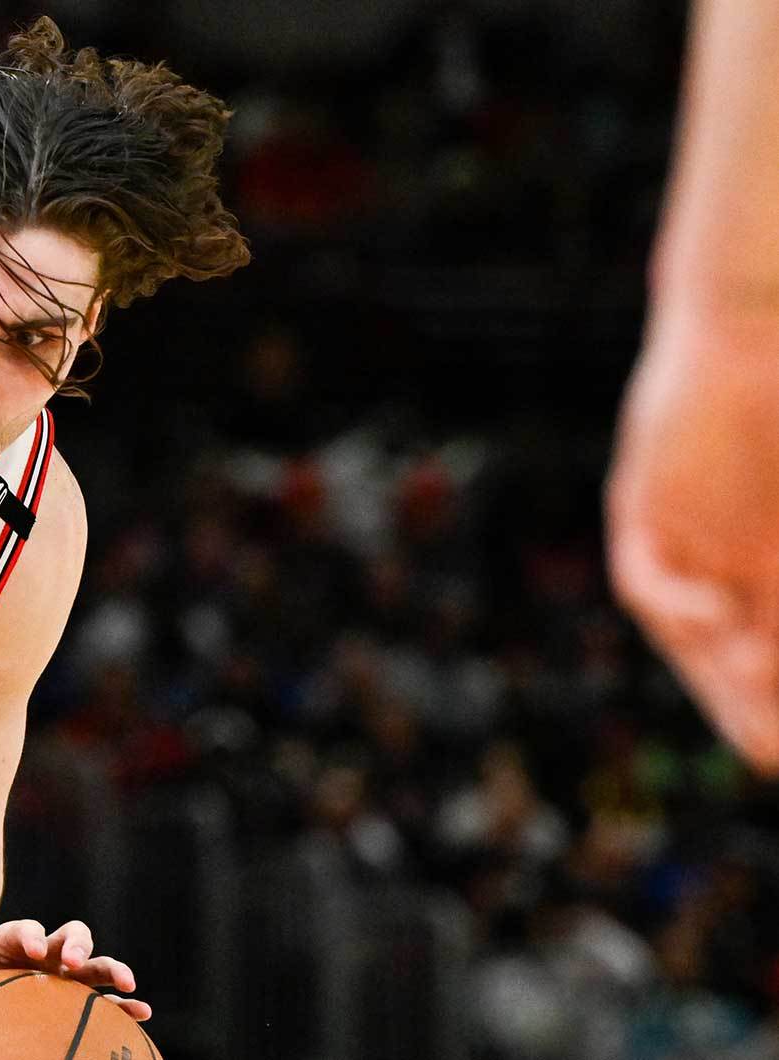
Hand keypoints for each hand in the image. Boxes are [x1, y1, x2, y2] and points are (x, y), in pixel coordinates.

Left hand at [0, 919, 150, 1020]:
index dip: (29, 934)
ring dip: (110, 969)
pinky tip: (142, 1015)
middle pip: (68, 935)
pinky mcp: (75, 995)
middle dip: (75, 944)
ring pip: (93, 961)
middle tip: (73, 962)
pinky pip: (105, 997)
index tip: (34, 947)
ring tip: (128, 985)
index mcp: (9, 941)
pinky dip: (123, 1004)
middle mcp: (43, 951)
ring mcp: (62, 973)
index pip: (21, 929)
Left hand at [608, 309, 778, 773]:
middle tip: (773, 756)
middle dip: (751, 713)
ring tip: (757, 722)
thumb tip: (775, 633)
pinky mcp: (639, 509)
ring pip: (689, 634)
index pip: (764, 663)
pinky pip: (645, 578)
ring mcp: (680, 539)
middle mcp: (720, 564)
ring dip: (718, 677)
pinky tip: (717, 614)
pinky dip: (679, 605)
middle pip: (725, 664)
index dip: (773, 708)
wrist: (748, 324)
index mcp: (766, 566)